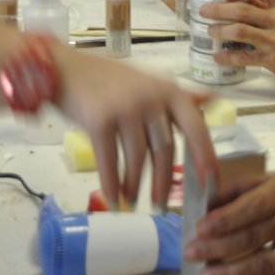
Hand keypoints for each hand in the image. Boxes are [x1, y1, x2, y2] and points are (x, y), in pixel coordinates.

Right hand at [54, 47, 217, 207]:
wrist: (63, 68)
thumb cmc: (106, 78)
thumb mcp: (148, 80)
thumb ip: (177, 95)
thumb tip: (211, 99)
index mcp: (168, 91)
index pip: (195, 127)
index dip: (205, 156)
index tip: (209, 182)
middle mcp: (150, 98)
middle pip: (165, 150)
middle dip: (163, 182)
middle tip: (161, 205)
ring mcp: (125, 109)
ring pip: (138, 159)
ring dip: (135, 186)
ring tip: (131, 202)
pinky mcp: (99, 121)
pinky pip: (110, 162)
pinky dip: (111, 184)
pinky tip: (113, 198)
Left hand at [201, 0, 274, 93]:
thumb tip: (245, 1)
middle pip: (242, 10)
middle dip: (218, 10)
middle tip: (205, 12)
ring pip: (238, 32)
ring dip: (219, 31)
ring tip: (210, 32)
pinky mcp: (272, 61)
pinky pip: (242, 57)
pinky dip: (227, 57)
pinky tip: (219, 57)